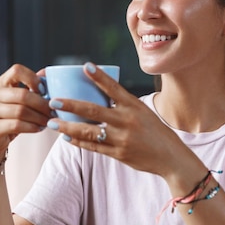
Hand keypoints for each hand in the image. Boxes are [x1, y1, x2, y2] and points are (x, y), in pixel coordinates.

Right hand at [0, 64, 52, 162]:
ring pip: (21, 111)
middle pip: (23, 95)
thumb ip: (31, 87)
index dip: (33, 79)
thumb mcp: (19, 100)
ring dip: (39, 117)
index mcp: (1, 83)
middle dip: (42, 104)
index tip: (44, 91)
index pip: (17, 70)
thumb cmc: (10, 117)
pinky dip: (32, 127)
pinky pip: (17, 125)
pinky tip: (39, 128)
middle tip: (53, 111)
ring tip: (48, 121)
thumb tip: (46, 73)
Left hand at [47, 62, 193, 180]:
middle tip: (53, 101)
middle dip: (70, 105)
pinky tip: (67, 137)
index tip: (85, 66)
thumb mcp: (143, 112)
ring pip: (88, 131)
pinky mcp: (119, 154)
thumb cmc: (155, 132)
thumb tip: (100, 95)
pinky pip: (93, 147)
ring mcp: (122, 138)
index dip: (99, 77)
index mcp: (135, 106)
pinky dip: (78, 141)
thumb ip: (123, 105)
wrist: (171, 158)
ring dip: (68, 127)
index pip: (114, 88)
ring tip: (52, 123)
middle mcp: (127, 120)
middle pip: (93, 110)